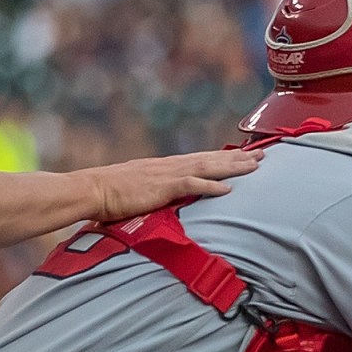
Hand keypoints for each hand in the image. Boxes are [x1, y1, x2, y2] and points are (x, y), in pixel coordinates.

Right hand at [84, 149, 259, 220]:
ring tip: (254, 166)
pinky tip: (227, 188)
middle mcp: (169, 166)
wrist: (90, 190)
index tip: (243, 155)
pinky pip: (190, 186)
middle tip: (262, 155)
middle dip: (237, 158)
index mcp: (164, 166)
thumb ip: (155, 190)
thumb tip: (164, 196)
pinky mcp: (160, 187)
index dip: (223, 157)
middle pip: (209, 159)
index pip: (200, 159)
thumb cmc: (109, 193)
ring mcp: (165, 175)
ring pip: (206, 168)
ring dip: (232, 166)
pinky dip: (210, 186)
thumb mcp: (138, 188)